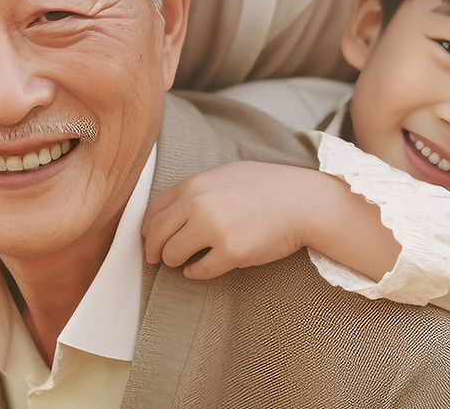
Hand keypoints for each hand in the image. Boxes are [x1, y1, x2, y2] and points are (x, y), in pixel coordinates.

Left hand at [141, 161, 331, 279]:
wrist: (301, 201)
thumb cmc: (266, 186)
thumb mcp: (224, 175)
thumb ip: (196, 191)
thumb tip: (169, 212)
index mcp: (194, 185)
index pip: (153, 210)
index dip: (148, 229)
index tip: (150, 238)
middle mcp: (199, 205)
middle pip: (157, 235)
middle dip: (154, 250)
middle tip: (157, 258)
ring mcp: (214, 230)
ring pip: (173, 255)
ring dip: (175, 261)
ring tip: (185, 261)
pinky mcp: (231, 253)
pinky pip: (198, 271)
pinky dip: (195, 273)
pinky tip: (199, 269)